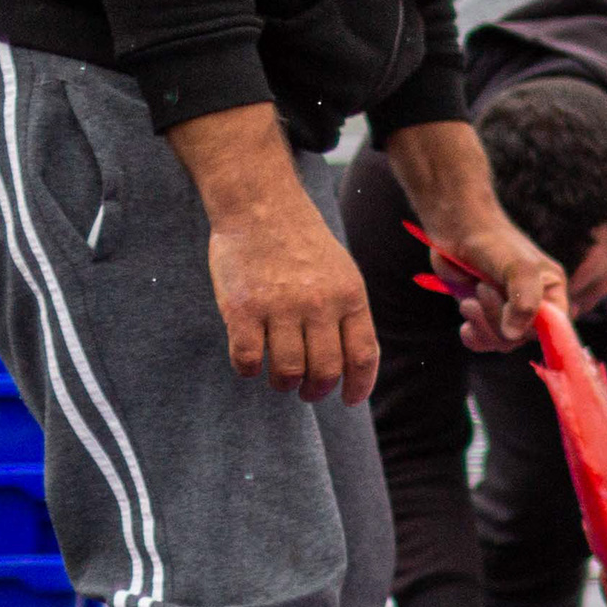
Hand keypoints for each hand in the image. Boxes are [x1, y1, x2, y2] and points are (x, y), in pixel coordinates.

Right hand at [169, 109, 377, 402]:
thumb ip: (348, 314)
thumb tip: (353, 364)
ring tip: (281, 380)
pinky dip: (249, 370)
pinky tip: (250, 364)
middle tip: (308, 392)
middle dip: (317, 391)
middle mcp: (319, 304)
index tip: (349, 400)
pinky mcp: (243, 308)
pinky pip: (248, 359)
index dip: (359, 386)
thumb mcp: (343, 272)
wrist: (261, 206)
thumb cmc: (302, 243)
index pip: (363, 355)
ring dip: (284, 384)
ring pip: (288, 371)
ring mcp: (280, 306)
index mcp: (350, 296)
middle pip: (326, 370)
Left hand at [383, 119, 567, 349]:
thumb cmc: (493, 241)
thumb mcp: (519, 268)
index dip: (538, 334)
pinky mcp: (483, 313)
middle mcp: (533, 305)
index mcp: (551, 292)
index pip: (556, 330)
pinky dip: (473, 337)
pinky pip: (483, 341)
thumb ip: (524, 301)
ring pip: (501, 341)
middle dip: (498, 322)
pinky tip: (466, 325)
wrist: (457, 228)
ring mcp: (506, 310)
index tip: (515, 329)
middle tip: (481, 291)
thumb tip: (513, 335)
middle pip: (522, 338)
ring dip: (482, 325)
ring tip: (468, 300)